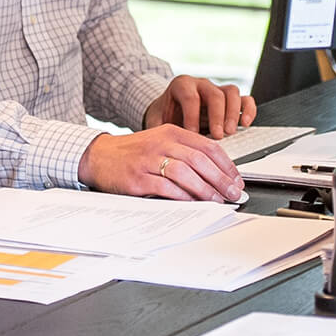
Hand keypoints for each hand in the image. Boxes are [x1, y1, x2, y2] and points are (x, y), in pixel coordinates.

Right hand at [77, 125, 244, 200]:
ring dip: (205, 189)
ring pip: (185, 173)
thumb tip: (216, 173)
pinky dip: (183, 197)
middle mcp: (161, 143)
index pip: (208, 146)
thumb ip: (185, 152)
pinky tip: (193, 203)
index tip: (236, 179)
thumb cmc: (133, 152)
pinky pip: (166, 187)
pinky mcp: (138, 178)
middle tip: (233, 193)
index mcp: (171, 131)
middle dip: (221, 179)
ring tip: (217, 200)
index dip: (226, 164)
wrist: (99, 156)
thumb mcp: (160, 142)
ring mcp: (148, 160)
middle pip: (199, 160)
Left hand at [144, 75, 256, 137]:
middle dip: (217, 116)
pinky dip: (248, 110)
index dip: (192, 116)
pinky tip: (245, 124)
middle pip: (214, 94)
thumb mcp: (157, 120)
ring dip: (233, 113)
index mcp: (182, 85)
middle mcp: (201, 85)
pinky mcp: (230, 100)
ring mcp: (217, 90)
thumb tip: (159, 146)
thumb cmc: (164, 115)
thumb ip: (158, 130)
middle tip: (217, 136)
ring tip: (230, 132)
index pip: (190, 97)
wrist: (169, 110)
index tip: (192, 134)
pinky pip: (245, 99)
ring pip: (231, 93)